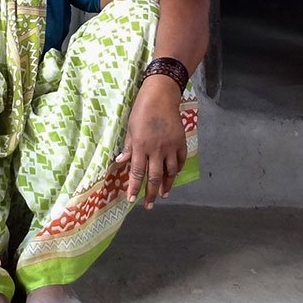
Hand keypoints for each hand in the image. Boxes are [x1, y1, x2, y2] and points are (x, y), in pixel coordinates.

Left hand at [113, 77, 186, 209]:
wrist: (161, 97)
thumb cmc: (141, 111)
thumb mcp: (130, 128)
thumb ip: (128, 147)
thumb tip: (121, 161)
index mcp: (141, 146)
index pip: (137, 172)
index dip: (134, 187)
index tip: (132, 199)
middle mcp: (156, 150)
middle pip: (155, 177)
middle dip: (151, 193)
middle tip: (149, 205)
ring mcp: (171, 147)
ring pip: (170, 172)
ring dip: (167, 185)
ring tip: (163, 194)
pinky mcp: (181, 143)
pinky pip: (181, 161)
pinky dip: (177, 170)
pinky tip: (173, 176)